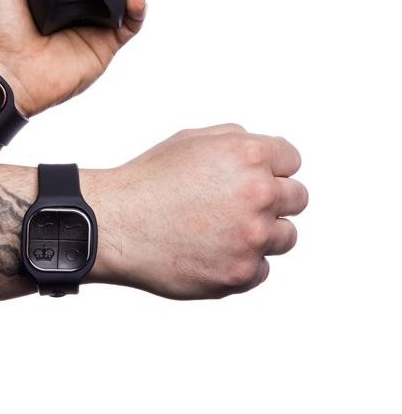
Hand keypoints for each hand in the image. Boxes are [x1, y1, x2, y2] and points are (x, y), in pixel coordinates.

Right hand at [90, 124, 307, 298]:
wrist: (116, 224)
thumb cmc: (148, 181)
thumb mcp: (190, 140)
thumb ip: (235, 139)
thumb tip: (265, 152)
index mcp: (248, 155)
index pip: (291, 160)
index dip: (270, 167)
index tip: (251, 178)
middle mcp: (258, 194)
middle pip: (297, 198)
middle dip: (272, 199)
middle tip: (235, 205)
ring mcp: (252, 238)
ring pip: (285, 236)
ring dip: (261, 233)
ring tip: (220, 230)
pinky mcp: (241, 274)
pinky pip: (261, 269)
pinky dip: (241, 262)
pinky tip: (209, 251)